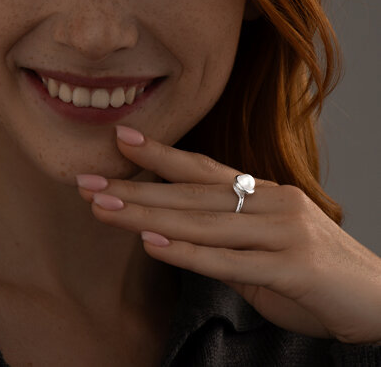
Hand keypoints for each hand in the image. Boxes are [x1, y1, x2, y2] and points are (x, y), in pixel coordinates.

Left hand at [76, 125, 380, 344]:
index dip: (161, 154)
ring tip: (103, 208)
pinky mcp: (296, 267)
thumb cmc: (312, 271)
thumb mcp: (262, 247)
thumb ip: (220, 238)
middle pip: (192, 193)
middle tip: (88, 182)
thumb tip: (165, 234)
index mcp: (263, 193)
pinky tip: (152, 244)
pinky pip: (230, 261)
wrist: (377, 302)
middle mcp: (272, 202)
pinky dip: (189, 253)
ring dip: (147, 216)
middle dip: (136, 187)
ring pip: (202, 222)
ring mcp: (284, 232)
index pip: (203, 169)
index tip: (121, 139)